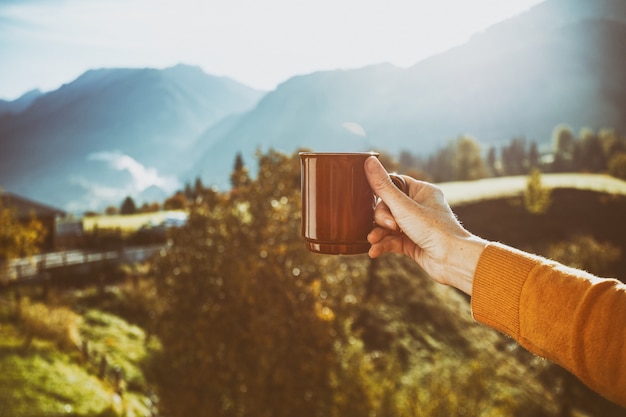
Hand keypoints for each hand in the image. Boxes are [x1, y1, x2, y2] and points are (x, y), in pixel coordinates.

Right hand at [364, 156, 486, 294]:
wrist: (452, 260)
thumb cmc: (434, 229)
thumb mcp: (403, 206)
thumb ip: (383, 186)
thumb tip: (368, 161)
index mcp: (422, 191)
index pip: (394, 184)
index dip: (382, 193)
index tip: (373, 199)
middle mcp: (419, 207)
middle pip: (387, 206)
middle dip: (382, 218)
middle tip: (389, 225)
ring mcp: (415, 226)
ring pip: (387, 225)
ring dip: (378, 233)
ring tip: (373, 240)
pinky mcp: (412, 243)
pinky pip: (392, 240)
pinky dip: (383, 245)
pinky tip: (375, 251)